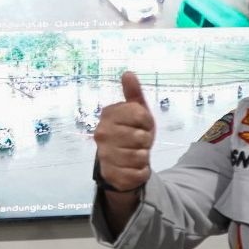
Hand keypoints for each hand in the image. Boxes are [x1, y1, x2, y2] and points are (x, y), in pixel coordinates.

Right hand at [93, 71, 156, 192]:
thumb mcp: (136, 112)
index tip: (141, 125)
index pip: (141, 114)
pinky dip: (141, 171)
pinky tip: (133, 168)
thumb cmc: (130, 132)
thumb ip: (133, 94)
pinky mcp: (112, 174)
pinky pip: (139, 172)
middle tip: (138, 141)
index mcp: (108, 115)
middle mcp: (102, 134)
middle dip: (146, 140)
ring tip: (135, 154)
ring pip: (141, 155)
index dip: (147, 122)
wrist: (118, 163)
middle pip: (142, 137)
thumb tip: (128, 73)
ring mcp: (105, 155)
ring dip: (143, 156)